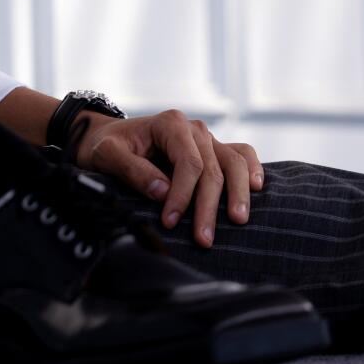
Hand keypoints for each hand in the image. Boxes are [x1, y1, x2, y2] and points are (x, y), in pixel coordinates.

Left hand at [71, 110, 265, 248]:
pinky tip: (257, 188)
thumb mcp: (107, 155)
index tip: (171, 222)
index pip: (189, 163)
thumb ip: (133, 170)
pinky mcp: (213, 150)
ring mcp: (207, 139)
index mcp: (170, 124)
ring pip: (234, 163)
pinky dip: (252, 169)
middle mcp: (194, 129)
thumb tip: (163, 192)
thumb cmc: (107, 146)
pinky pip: (241, 155)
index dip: (184, 195)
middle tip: (204, 239)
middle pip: (213, 169)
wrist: (108, 138)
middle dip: (208, 206)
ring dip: (238, 194)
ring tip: (238, 221)